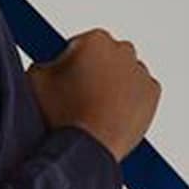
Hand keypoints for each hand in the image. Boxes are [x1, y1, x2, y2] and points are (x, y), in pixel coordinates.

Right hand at [26, 28, 161, 160]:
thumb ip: (43, 64)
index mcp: (95, 40)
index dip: (71, 66)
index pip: (81, 45)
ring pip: (125, 73)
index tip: (68, 83)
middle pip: (106, 57)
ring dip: (114, 85)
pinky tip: (112, 114)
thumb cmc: (65, 117)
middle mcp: (123, 51)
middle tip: (82, 97)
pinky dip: (130, 100)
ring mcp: (140, 72)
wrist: (89, 148)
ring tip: (97, 110)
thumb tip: (49, 65)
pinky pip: (140, 91)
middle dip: (96, 71)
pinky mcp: (152, 93)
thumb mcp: (35, 81)